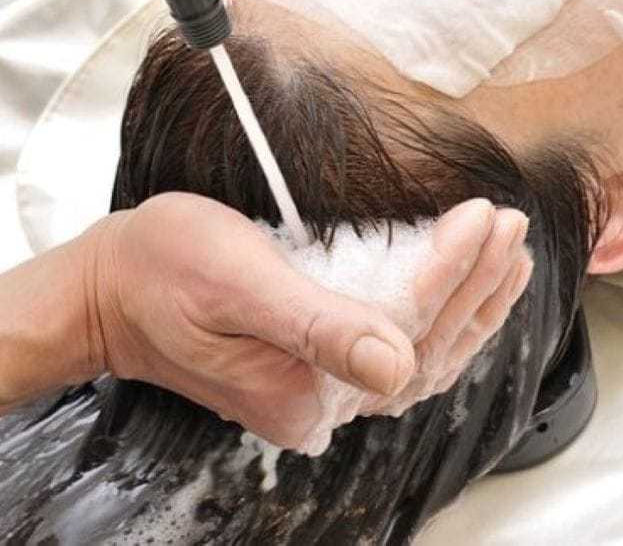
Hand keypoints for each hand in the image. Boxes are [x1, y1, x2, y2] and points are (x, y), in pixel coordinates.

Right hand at [79, 192, 531, 449]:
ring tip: (509, 257)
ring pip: (420, 356)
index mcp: (301, 390)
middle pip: (423, 347)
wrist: (110, 292)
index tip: (484, 216)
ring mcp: (317, 393)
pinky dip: (438, 319)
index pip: (404, 327)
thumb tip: (394, 369)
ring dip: (471, 306)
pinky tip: (463, 294)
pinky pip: (395, 352)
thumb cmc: (160, 271)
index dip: (452, 270)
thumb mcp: (236, 282)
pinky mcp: (312, 371)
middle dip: (476, 286)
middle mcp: (317, 405)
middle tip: (512, 227)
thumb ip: (315, 326)